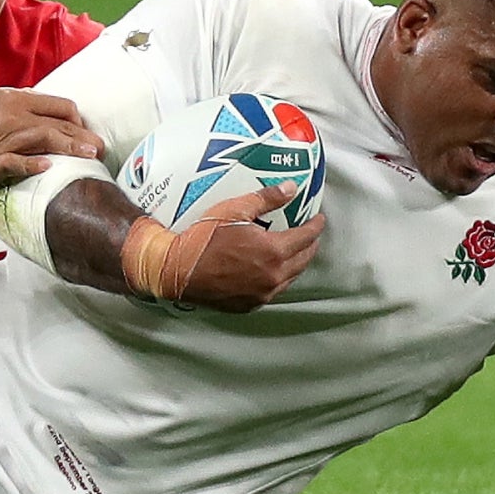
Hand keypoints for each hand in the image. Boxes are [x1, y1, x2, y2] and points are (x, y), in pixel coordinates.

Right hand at [0, 89, 102, 192]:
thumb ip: (23, 110)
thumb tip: (50, 117)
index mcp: (15, 100)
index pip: (59, 105)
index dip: (78, 120)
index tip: (86, 134)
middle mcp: (12, 115)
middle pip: (57, 123)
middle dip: (83, 135)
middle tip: (101, 149)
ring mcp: (2, 137)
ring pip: (43, 138)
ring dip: (69, 147)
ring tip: (89, 156)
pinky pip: (16, 162)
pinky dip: (32, 164)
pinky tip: (48, 168)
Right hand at [172, 184, 324, 312]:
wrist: (177, 269)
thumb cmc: (202, 238)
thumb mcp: (234, 210)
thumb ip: (266, 199)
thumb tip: (291, 189)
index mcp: (273, 251)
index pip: (306, 237)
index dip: (315, 226)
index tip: (318, 219)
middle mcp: (273, 276)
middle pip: (303, 260)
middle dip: (310, 245)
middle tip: (309, 235)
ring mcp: (262, 293)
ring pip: (290, 277)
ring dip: (295, 263)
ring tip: (293, 251)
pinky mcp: (250, 304)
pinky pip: (272, 290)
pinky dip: (277, 278)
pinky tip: (270, 269)